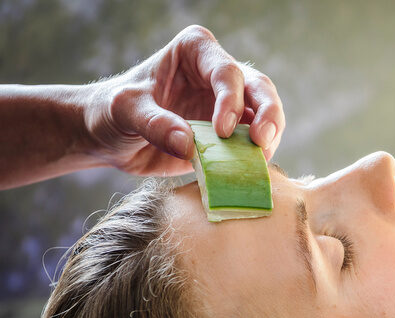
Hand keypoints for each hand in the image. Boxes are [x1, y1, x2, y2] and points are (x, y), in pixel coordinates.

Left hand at [84, 25, 284, 175]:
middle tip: (262, 142)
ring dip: (268, 139)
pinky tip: (251, 171)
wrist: (109, 138)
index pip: (225, 71)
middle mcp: (217, 74)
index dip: (230, 100)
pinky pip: (252, 144)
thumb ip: (154, 123)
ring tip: (261, 160)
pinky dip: (255, 158)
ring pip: (264, 115)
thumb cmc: (111, 112)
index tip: (221, 131)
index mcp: (194, 52)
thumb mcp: (124, 110)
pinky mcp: (229, 134)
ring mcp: (227, 105)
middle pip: (258, 88)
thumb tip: (188, 144)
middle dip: (267, 114)